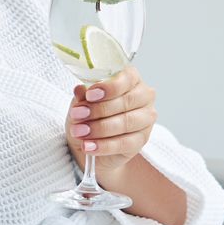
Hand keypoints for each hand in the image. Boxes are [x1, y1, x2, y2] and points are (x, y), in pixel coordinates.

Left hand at [65, 64, 157, 182]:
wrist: (89, 140)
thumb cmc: (89, 114)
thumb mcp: (81, 102)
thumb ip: (83, 96)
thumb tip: (80, 90)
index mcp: (131, 78)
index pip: (127, 78)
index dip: (109, 87)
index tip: (90, 95)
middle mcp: (144, 96)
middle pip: (126, 101)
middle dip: (99, 110)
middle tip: (78, 115)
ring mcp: (146, 118)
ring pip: (126, 122)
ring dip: (100, 128)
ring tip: (79, 132)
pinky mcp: (142, 140)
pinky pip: (125, 143)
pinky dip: (104, 146)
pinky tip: (89, 146)